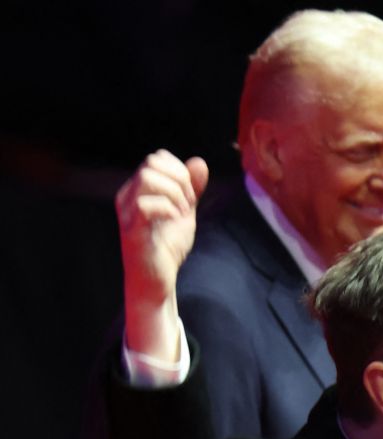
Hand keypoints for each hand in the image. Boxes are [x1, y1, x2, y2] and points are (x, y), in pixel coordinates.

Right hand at [115, 150, 208, 358]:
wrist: (157, 280)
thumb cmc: (166, 246)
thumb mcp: (185, 211)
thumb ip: (192, 188)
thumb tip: (198, 162)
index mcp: (138, 189)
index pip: (157, 157)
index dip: (180, 171)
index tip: (190, 196)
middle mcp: (127, 196)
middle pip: (152, 163)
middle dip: (180, 180)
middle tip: (188, 205)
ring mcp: (127, 212)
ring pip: (147, 178)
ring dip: (174, 193)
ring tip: (182, 213)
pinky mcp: (132, 230)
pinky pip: (144, 205)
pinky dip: (167, 208)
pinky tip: (175, 220)